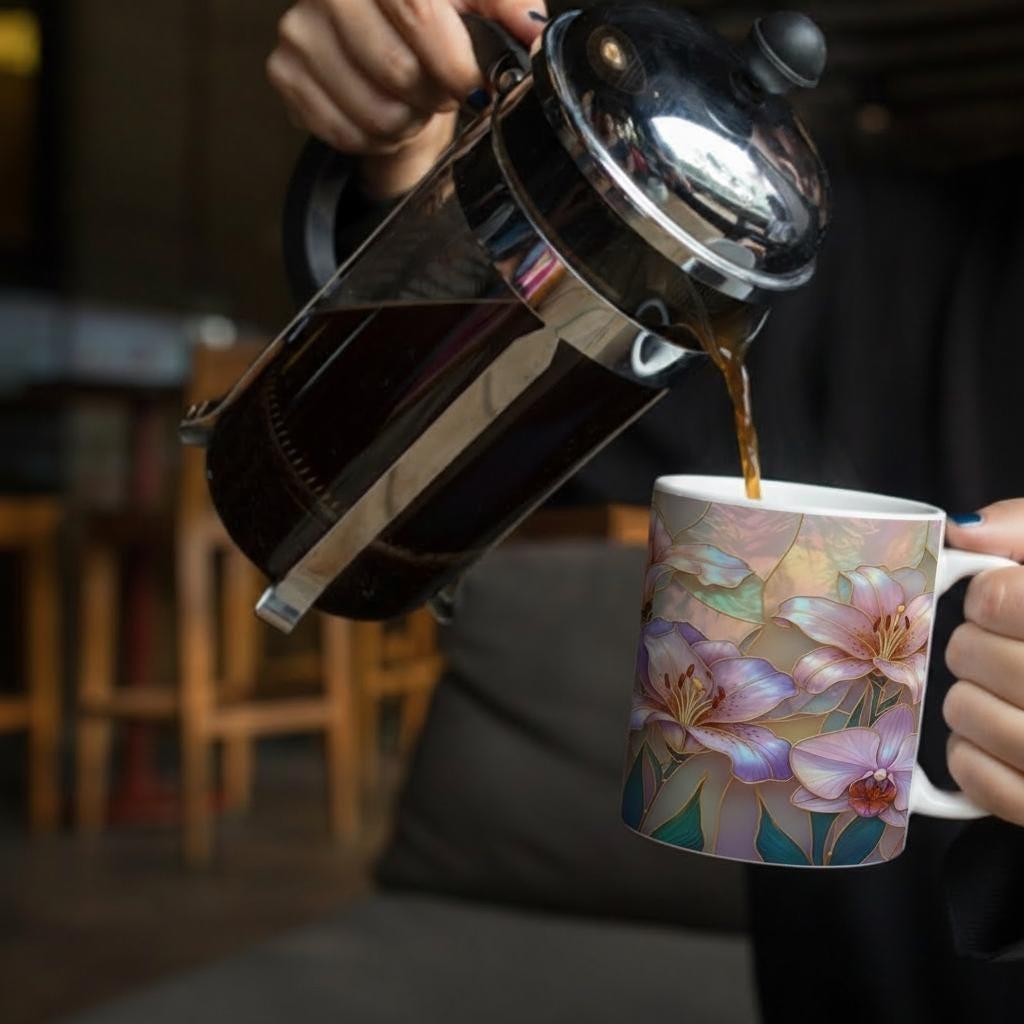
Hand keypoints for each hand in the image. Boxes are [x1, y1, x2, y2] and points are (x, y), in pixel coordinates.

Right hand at [267, 0, 546, 198]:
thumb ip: (509, 8)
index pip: (419, 11)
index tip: (475, 86)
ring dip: (407, 122)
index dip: (454, 62)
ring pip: (374, 113)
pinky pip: (345, 134)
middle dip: (434, 95)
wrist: (385, 44)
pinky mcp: (285, 72)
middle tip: (441, 89)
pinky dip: (375, 138)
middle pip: (398, 71)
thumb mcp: (477, 2)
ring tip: (413, 102)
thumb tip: (534, 33)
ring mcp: (299, 28)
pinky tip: (382, 112)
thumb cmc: (434, 24)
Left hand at [944, 500, 1023, 824]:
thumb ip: (1022, 530)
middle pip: (970, 652)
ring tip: (1007, 693)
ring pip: (962, 709)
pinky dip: (970, 754)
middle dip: (974, 643)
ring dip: (969, 695)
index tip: (1004, 601)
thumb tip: (963, 532)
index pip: (1000, 598)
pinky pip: (972, 774)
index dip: (990, 595)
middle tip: (1004, 648)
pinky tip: (1002, 739)